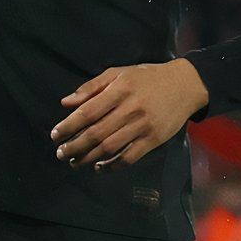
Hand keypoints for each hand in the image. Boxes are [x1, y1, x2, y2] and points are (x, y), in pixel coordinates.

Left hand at [54, 60, 208, 166]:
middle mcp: (130, 109)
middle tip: (60, 153)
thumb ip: (91, 87)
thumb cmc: (147, 78)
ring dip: (88, 158)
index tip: (55, 135)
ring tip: (74, 162)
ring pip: (109, 147)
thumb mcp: (119, 73)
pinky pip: (129, 158)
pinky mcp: (154, 140)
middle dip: (74, 146)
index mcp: (120, 90)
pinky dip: (112, 166)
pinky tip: (100, 167)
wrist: (185, 85)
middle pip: (96, 133)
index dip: (68, 125)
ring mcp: (143, 126)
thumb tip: (66, 103)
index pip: (88, 112)